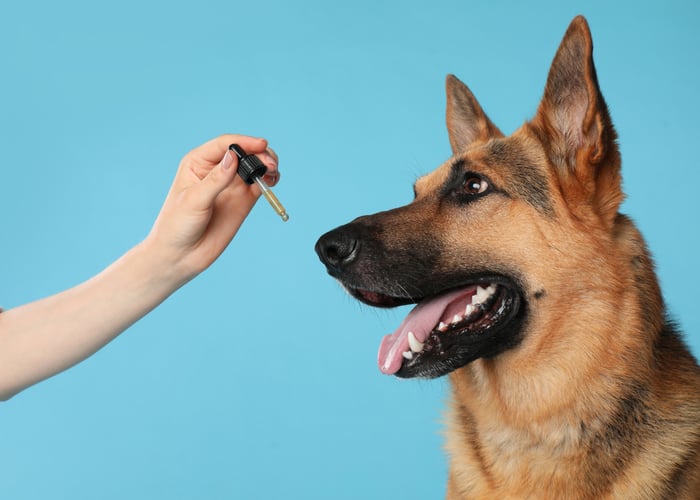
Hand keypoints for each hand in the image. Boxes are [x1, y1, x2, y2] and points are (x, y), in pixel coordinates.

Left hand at [145, 134, 279, 280]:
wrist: (181, 255)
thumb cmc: (177, 225)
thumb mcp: (194, 200)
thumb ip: (215, 179)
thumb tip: (233, 157)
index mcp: (199, 162)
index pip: (225, 145)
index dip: (245, 142)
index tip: (261, 145)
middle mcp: (217, 169)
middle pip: (244, 152)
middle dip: (260, 154)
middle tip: (270, 165)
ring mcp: (231, 184)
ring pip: (254, 166)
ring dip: (267, 164)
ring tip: (274, 172)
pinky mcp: (242, 200)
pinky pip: (259, 184)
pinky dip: (269, 179)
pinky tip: (273, 181)